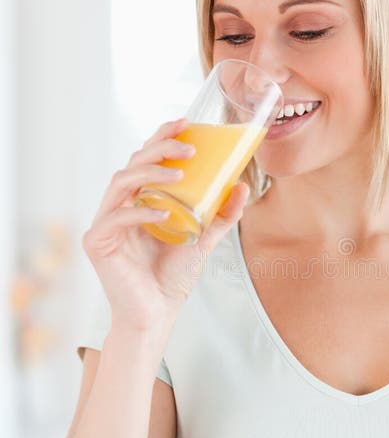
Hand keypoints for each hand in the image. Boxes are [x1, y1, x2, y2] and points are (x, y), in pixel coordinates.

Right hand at [82, 117, 249, 329]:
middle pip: (132, 164)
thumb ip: (220, 214)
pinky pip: (115, 218)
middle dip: (159, 149)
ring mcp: (104, 223)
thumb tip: (242, 186)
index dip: (162, 137)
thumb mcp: (203, 239)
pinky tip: (163, 212)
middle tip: (188, 148)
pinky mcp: (97, 243)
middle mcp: (118, 206)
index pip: (145, 159)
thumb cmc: (172, 277)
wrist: (157, 314)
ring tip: (179, 174)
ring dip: (150, 173)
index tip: (186, 123)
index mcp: (138, 200)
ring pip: (120, 183)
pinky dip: (140, 212)